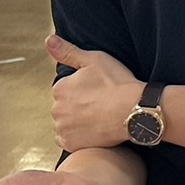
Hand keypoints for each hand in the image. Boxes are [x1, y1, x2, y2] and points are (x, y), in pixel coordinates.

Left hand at [47, 33, 140, 151]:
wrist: (136, 112)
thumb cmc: (118, 84)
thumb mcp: (95, 60)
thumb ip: (68, 51)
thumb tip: (49, 40)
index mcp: (60, 88)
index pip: (64, 90)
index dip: (82, 91)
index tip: (97, 92)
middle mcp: (56, 109)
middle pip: (64, 108)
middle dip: (77, 107)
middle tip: (100, 105)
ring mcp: (63, 128)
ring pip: (65, 124)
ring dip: (77, 123)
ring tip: (99, 118)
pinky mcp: (72, 144)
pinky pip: (69, 141)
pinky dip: (78, 138)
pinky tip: (94, 130)